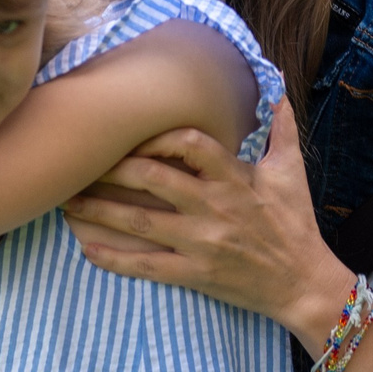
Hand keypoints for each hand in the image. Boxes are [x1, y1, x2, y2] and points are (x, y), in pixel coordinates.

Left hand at [62, 102, 352, 336]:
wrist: (304, 283)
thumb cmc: (296, 225)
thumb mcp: (291, 172)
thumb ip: (282, 129)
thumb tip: (281, 88)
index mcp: (234, 178)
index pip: (189, 144)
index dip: (156, 136)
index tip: (131, 135)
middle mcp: (214, 207)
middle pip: (153, 178)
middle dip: (112, 169)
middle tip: (82, 163)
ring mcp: (202, 242)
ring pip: (140, 222)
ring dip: (98, 210)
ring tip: (67, 201)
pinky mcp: (195, 274)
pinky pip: (147, 266)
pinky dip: (114, 259)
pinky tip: (87, 249)